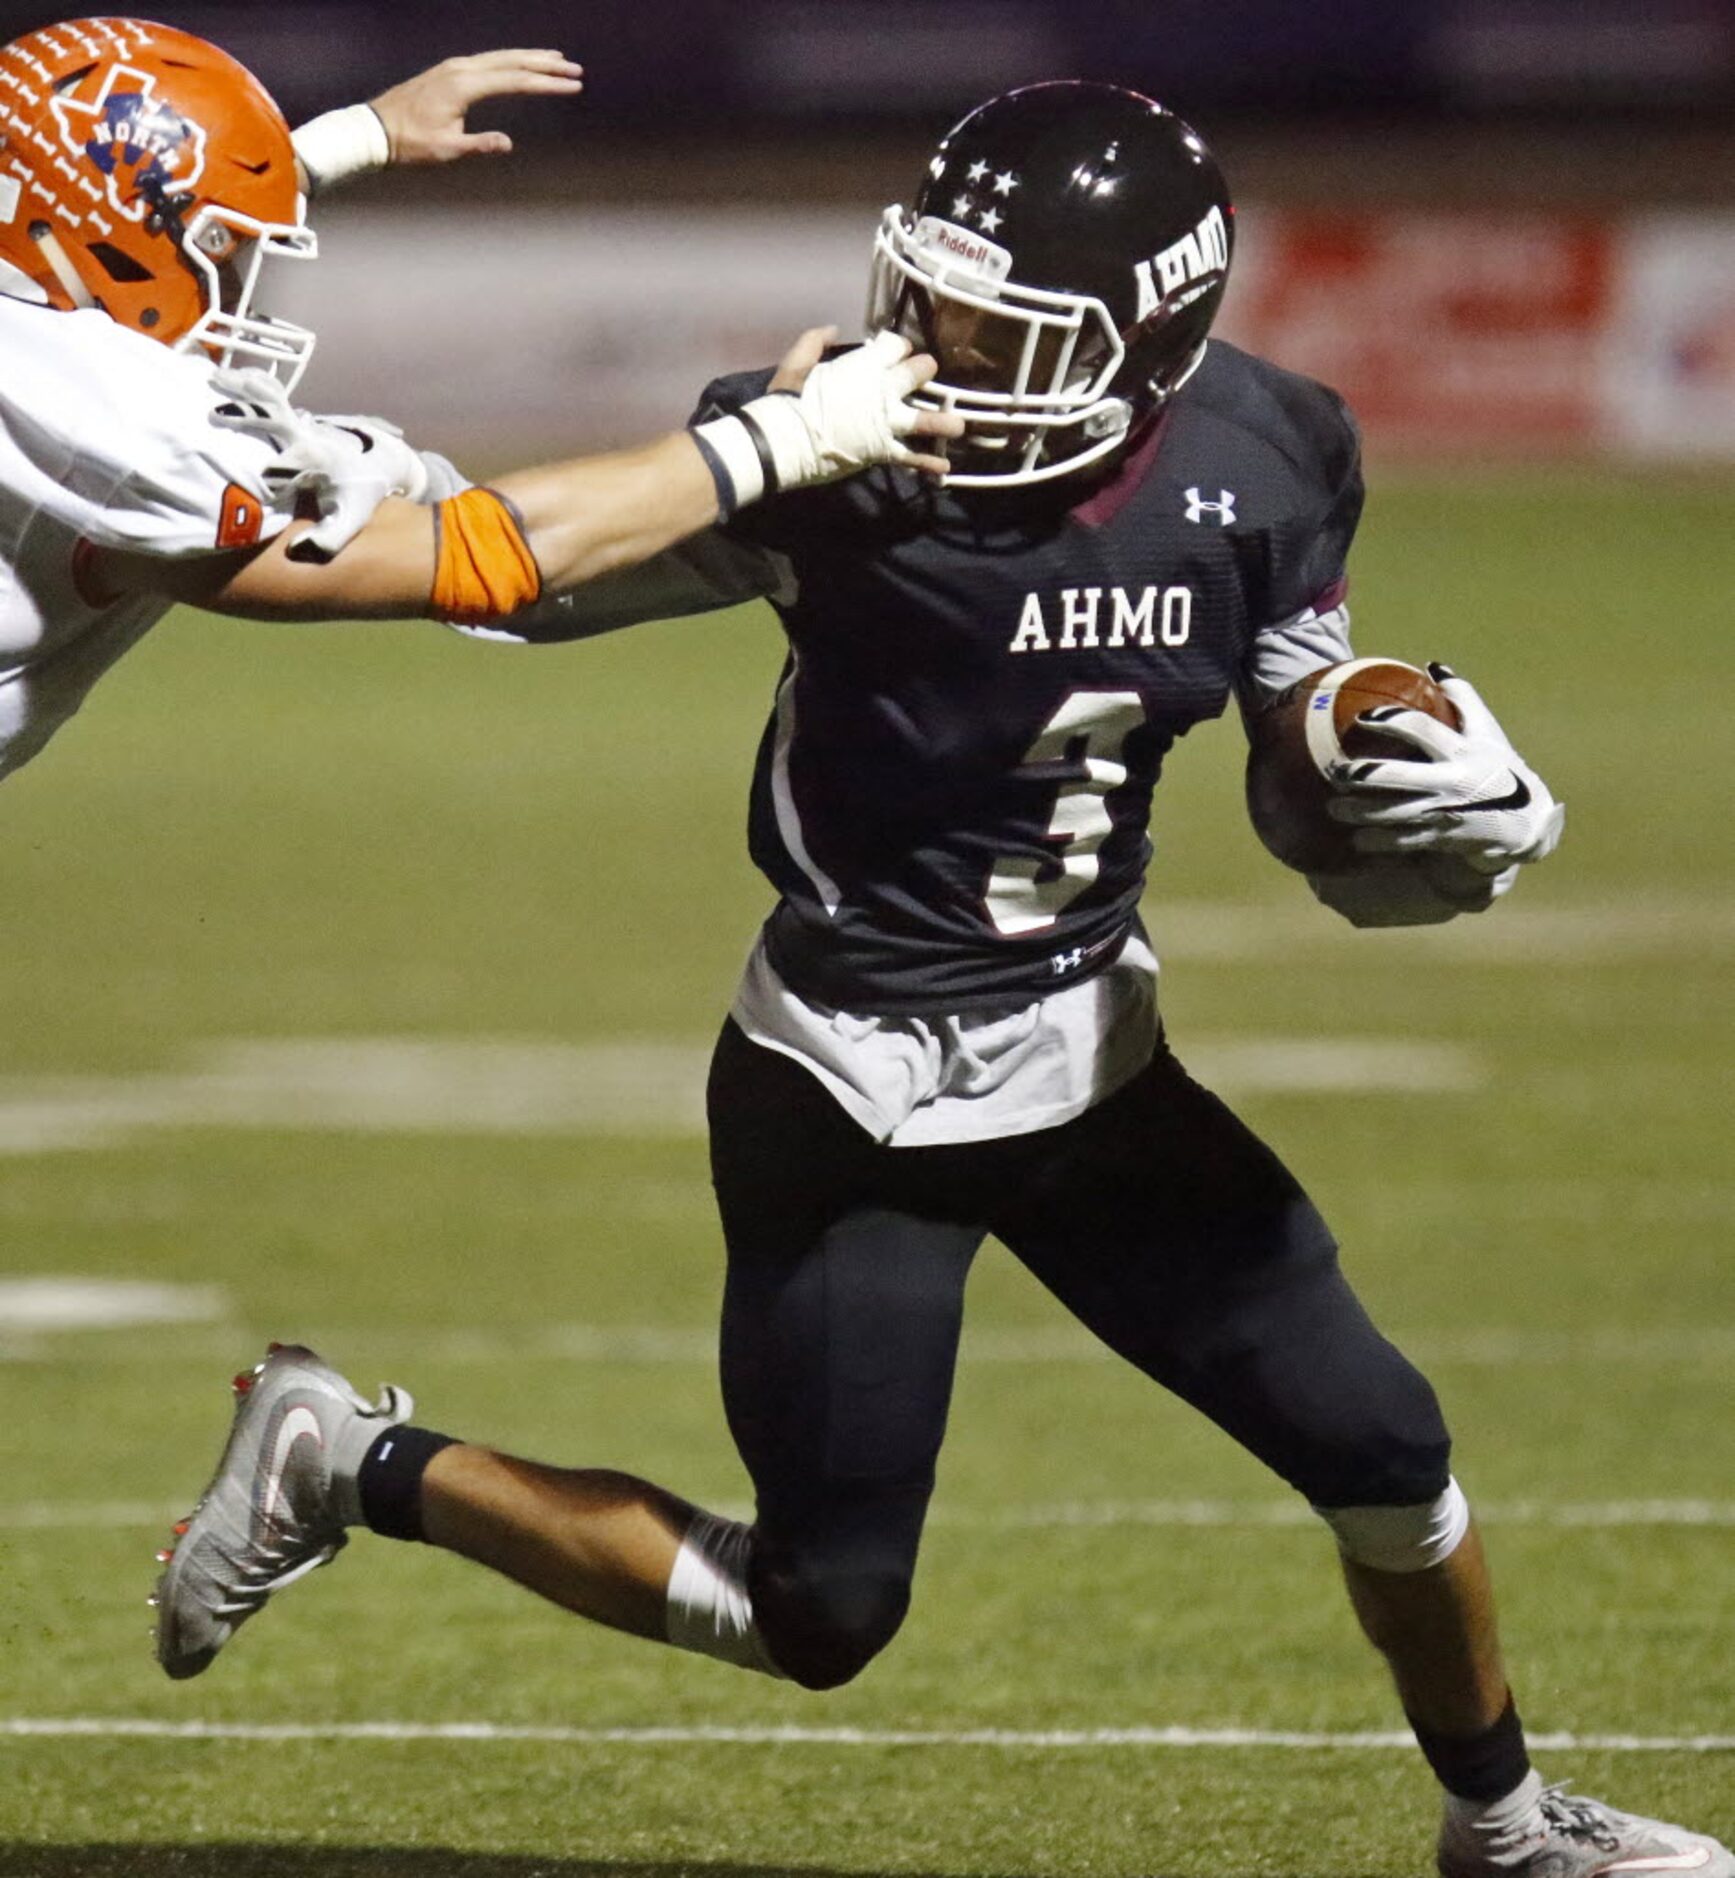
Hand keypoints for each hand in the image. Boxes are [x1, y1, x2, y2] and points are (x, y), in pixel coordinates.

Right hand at [211, 370, 429, 561]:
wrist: (383, 464)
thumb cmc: (361, 494)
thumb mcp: (351, 520)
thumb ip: (330, 539)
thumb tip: (300, 551)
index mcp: (315, 461)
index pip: (284, 467)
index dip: (270, 478)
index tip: (256, 488)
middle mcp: (306, 436)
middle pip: (274, 418)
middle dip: (246, 415)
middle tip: (214, 415)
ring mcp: (302, 422)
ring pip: (272, 397)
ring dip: (244, 387)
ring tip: (215, 377)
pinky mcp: (297, 416)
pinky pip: (274, 394)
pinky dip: (252, 381)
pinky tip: (227, 374)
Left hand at [369, 49, 583, 165]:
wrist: (375, 129)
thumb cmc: (410, 143)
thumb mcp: (446, 150)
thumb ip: (478, 144)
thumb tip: (507, 143)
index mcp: (463, 86)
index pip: (515, 81)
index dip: (546, 84)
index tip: (572, 86)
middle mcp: (460, 69)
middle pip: (511, 61)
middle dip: (545, 65)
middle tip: (575, 69)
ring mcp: (453, 67)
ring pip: (499, 57)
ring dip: (529, 58)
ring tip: (555, 61)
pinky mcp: (448, 72)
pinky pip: (487, 61)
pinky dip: (508, 61)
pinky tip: (518, 65)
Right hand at [757, 328, 965, 482]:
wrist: (783, 440)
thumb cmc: (787, 399)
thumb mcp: (797, 361)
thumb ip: (815, 340)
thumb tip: (832, 329)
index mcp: (863, 365)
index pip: (895, 346)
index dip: (898, 347)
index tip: (896, 352)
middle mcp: (881, 391)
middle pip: (917, 374)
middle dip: (924, 371)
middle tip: (927, 373)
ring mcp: (884, 423)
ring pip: (924, 420)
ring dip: (943, 421)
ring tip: (959, 424)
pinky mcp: (881, 451)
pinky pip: (910, 458)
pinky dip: (928, 463)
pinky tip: (945, 467)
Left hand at [1325, 665, 1564, 872]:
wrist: (1527, 823)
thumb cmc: (1499, 768)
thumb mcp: (1488, 732)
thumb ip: (1462, 698)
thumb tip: (1432, 665)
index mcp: (1462, 750)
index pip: (1419, 728)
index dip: (1389, 721)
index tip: (1362, 717)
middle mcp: (1452, 780)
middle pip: (1399, 776)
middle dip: (1363, 774)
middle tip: (1336, 771)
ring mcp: (1445, 812)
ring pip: (1394, 814)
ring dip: (1360, 813)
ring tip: (1333, 808)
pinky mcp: (1442, 838)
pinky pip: (1403, 842)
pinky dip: (1378, 842)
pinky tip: (1356, 840)